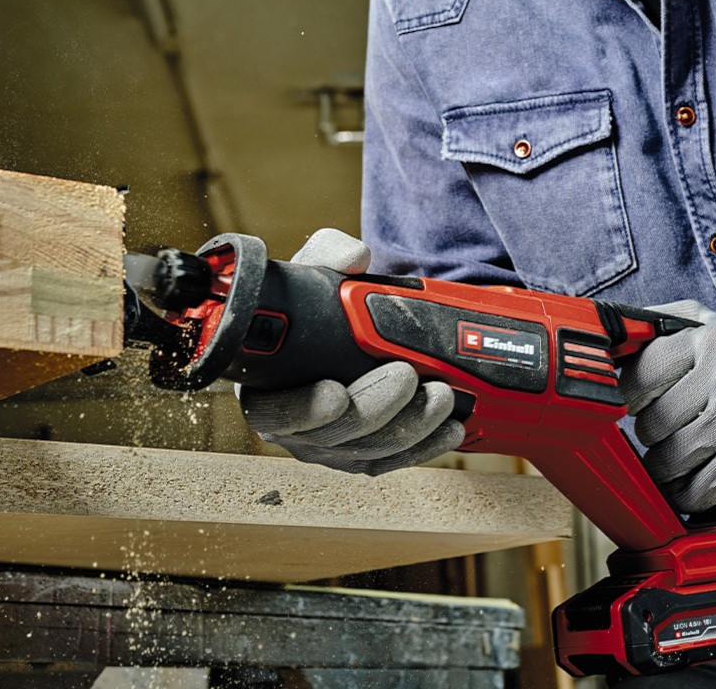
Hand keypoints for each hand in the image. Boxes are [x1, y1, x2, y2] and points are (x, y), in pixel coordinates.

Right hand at [236, 228, 465, 475]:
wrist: (347, 327)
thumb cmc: (318, 304)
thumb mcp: (316, 270)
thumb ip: (328, 254)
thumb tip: (354, 256)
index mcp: (265, 386)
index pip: (272, 412)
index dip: (301, 409)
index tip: (335, 391)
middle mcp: (293, 425)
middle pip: (331, 436)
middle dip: (375, 409)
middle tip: (407, 375)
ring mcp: (330, 445)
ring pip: (368, 452)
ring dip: (409, 428)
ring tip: (441, 396)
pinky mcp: (364, 454)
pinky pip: (393, 460)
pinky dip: (424, 446)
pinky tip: (450, 429)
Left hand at [618, 301, 715, 511]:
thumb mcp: (706, 323)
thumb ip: (654, 323)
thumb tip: (602, 336)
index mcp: (709, 337)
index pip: (639, 376)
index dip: (630, 398)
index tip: (638, 403)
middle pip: (651, 424)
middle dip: (652, 433)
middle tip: (670, 428)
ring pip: (668, 461)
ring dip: (665, 466)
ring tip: (680, 454)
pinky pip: (695, 490)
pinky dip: (685, 493)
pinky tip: (693, 480)